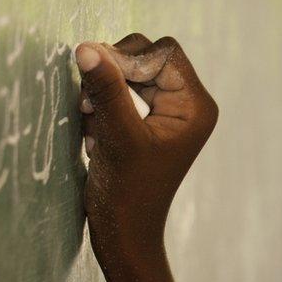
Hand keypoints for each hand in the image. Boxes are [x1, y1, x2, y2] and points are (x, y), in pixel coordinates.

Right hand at [76, 34, 217, 266]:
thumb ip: (105, 90)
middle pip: (146, 57)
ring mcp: (165, 112)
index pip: (163, 53)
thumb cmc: (128, 192)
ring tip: (89, 119)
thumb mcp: (117, 136)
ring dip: (103, 91)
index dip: (127, 58)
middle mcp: (186, 104)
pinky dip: (101, 105)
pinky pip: (120, 93)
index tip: (96, 79)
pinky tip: (93, 131)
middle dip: (113, 73)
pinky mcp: (145, 122)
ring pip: (128, 73)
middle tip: (89, 102)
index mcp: (194, 106)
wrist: (124, 234)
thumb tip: (86, 47)